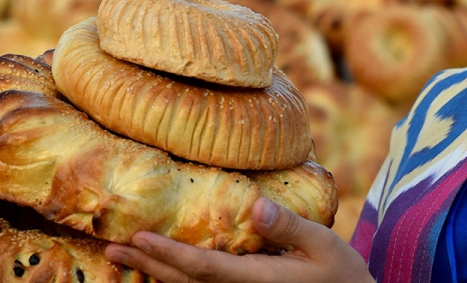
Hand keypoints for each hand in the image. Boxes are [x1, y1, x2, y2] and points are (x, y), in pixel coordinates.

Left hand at [105, 197, 373, 282]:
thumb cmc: (340, 272)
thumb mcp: (322, 243)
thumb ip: (288, 226)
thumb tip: (256, 205)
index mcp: (257, 279)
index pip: (202, 267)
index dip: (167, 255)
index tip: (138, 239)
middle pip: (185, 282)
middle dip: (149, 264)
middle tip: (113, 246)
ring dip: (156, 273)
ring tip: (126, 257)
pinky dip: (178, 279)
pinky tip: (163, 271)